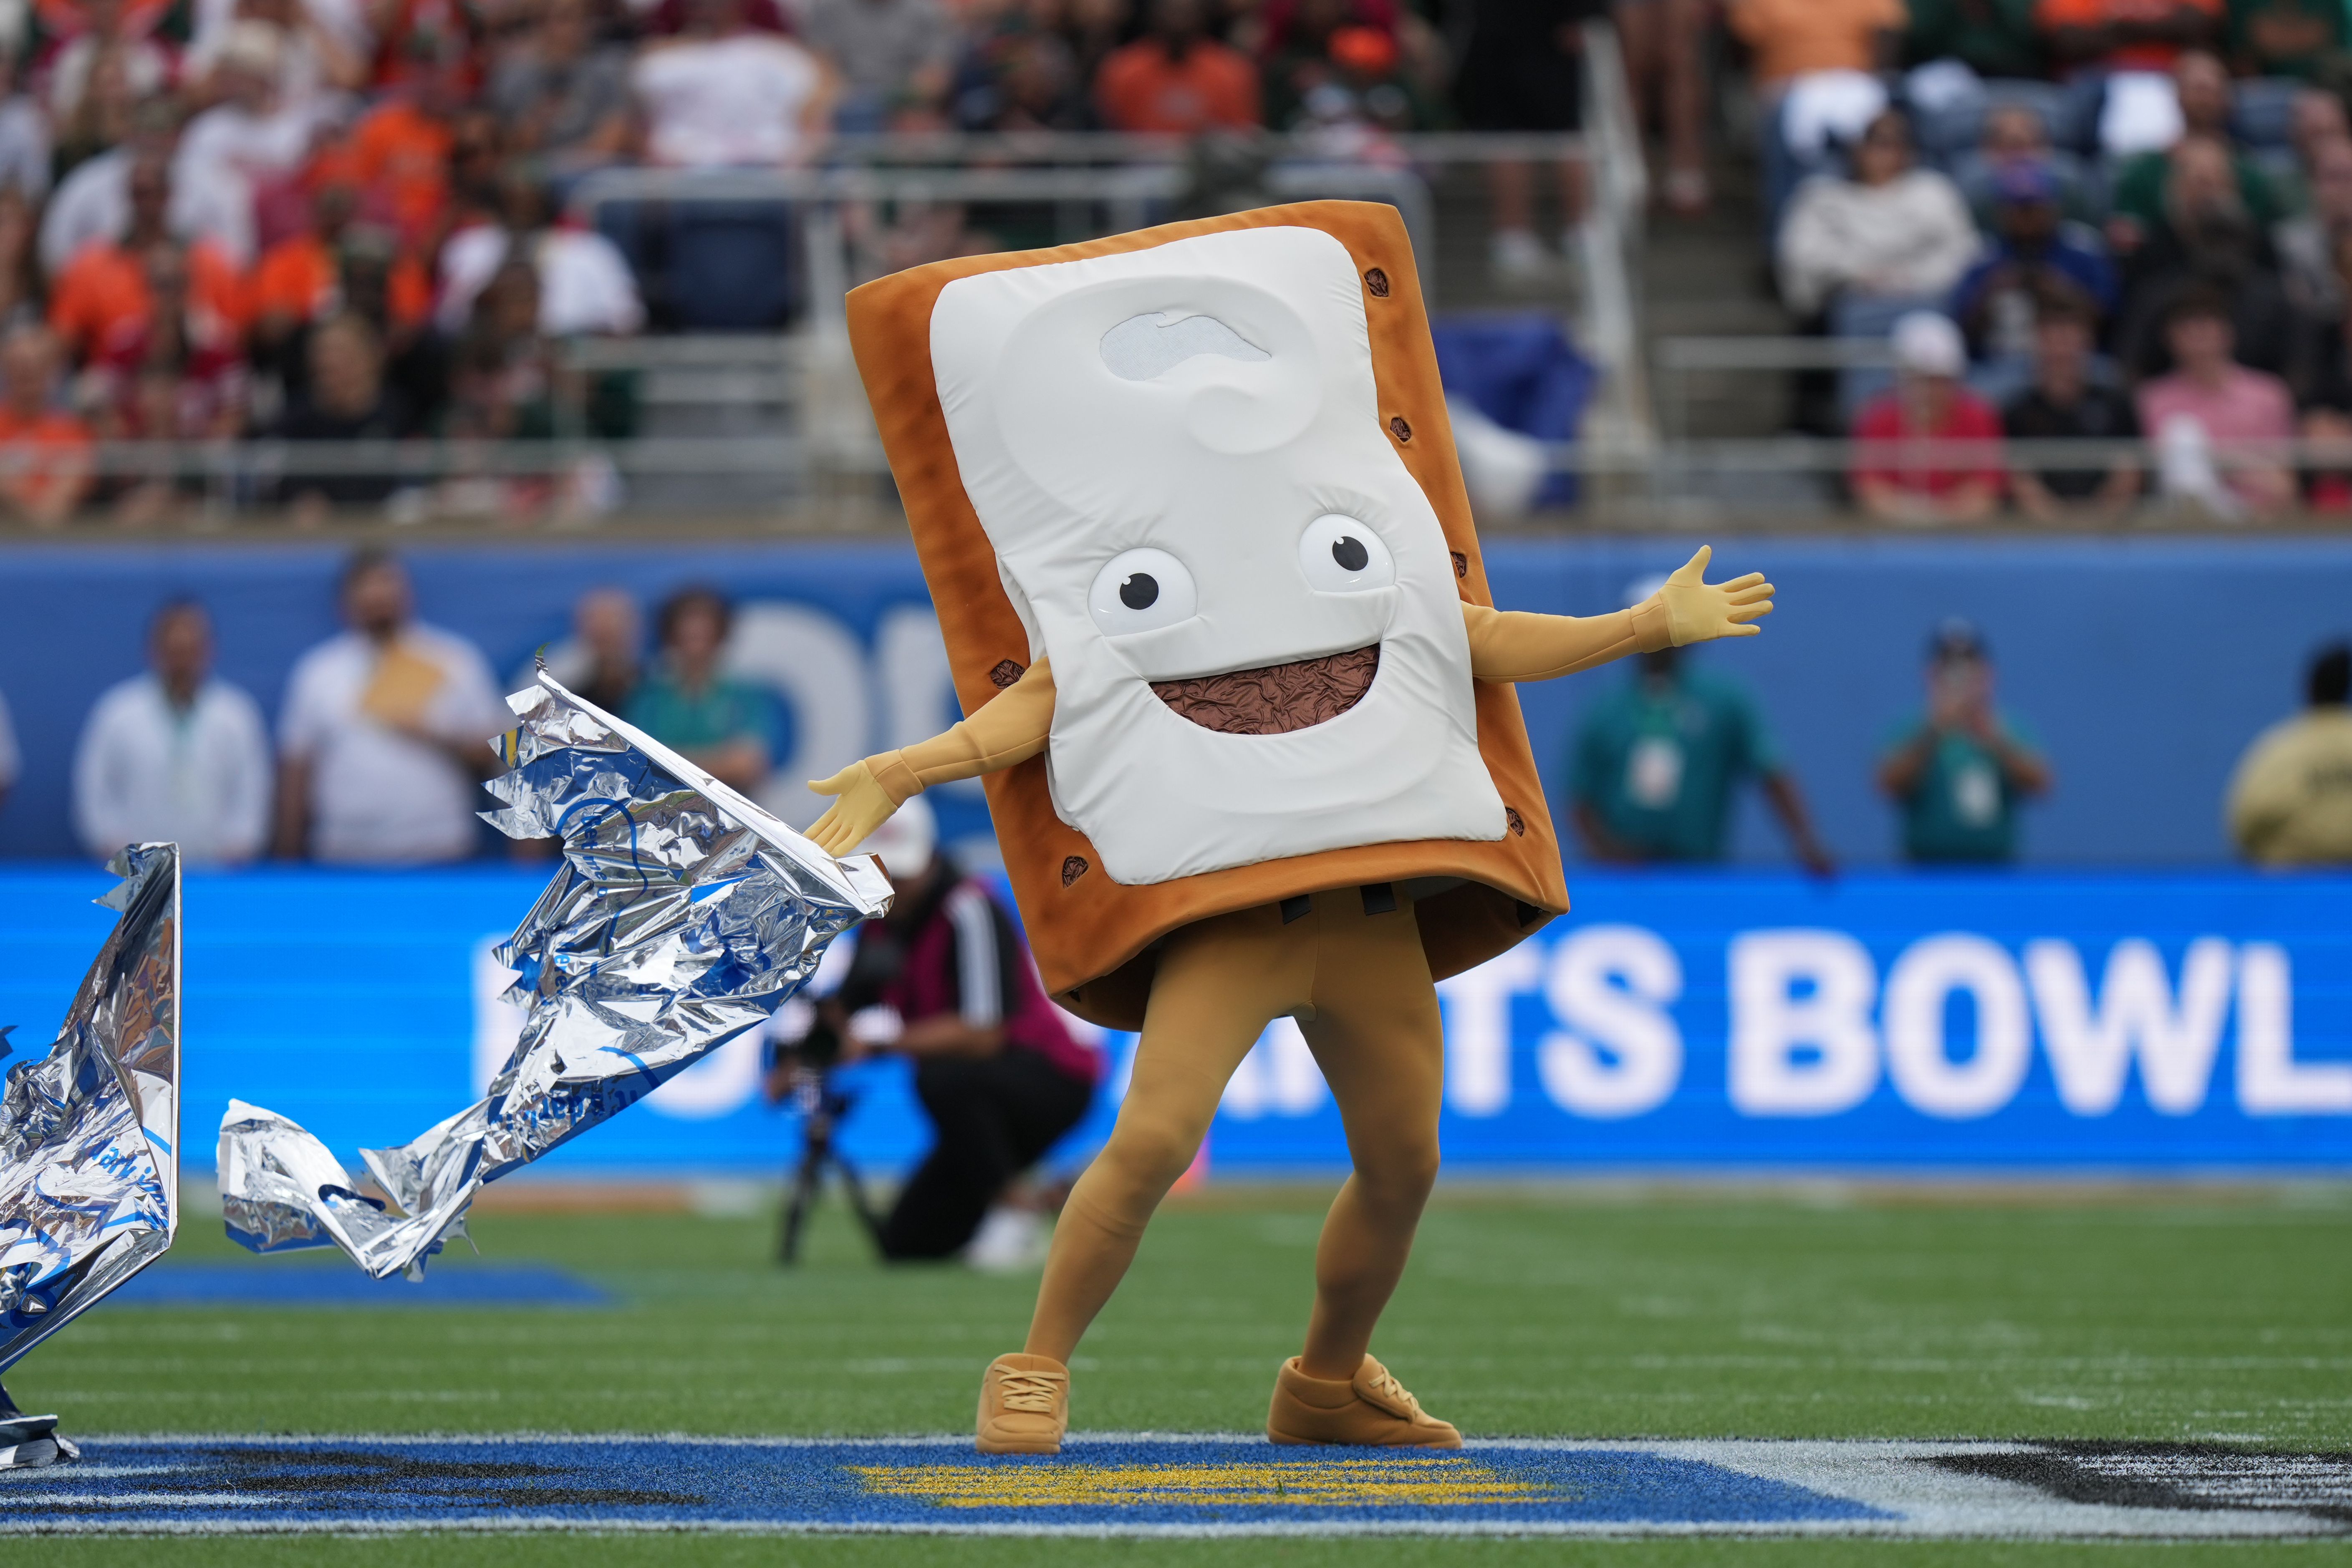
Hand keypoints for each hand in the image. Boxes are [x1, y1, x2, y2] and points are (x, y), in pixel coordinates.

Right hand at [805, 759, 897, 854]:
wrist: (885, 774)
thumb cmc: (865, 774)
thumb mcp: (842, 779)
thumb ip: (825, 786)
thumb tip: (809, 784)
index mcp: (840, 807)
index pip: (822, 823)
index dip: (813, 831)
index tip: (803, 839)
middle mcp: (847, 818)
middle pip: (829, 834)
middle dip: (818, 844)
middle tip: (807, 855)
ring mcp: (856, 823)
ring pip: (838, 839)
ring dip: (829, 848)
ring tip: (818, 858)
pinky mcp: (866, 826)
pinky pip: (853, 839)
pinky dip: (844, 846)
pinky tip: (835, 854)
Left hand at [1656, 546, 1773, 645]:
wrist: (1660, 616)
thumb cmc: (1670, 596)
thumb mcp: (1686, 575)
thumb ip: (1699, 562)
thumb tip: (1707, 547)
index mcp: (1714, 593)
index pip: (1737, 586)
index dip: (1749, 581)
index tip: (1761, 576)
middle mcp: (1719, 606)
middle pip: (1744, 599)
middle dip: (1757, 594)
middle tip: (1770, 589)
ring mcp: (1719, 618)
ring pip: (1743, 613)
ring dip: (1756, 610)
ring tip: (1770, 605)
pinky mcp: (1715, 630)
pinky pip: (1734, 630)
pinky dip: (1745, 630)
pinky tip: (1757, 628)